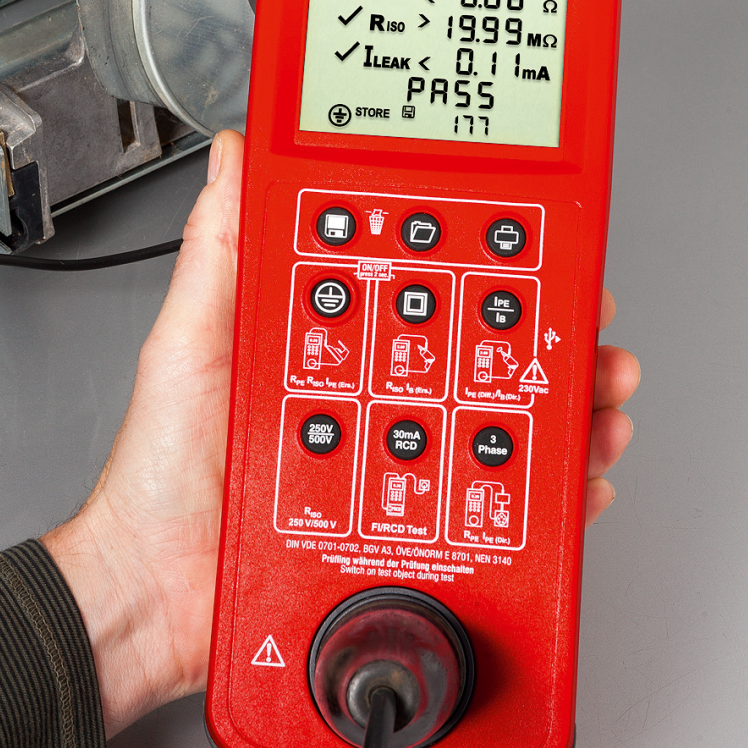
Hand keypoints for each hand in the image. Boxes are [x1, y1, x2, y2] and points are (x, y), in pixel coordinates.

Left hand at [43, 130, 639, 737]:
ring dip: (565, 410)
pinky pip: (495, 516)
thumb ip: (219, 248)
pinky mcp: (408, 535)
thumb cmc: (163, 473)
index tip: (535, 246)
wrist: (151, 595)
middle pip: (483, 357)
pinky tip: (571, 478)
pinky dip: (546, 499)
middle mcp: (372, 400)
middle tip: (589, 330)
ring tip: (595, 401)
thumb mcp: (187, 341)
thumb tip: (238, 152)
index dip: (486, 265)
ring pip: (504, 429)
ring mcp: (393, 467)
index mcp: (329, 345)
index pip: (424, 288)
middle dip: (552, 340)